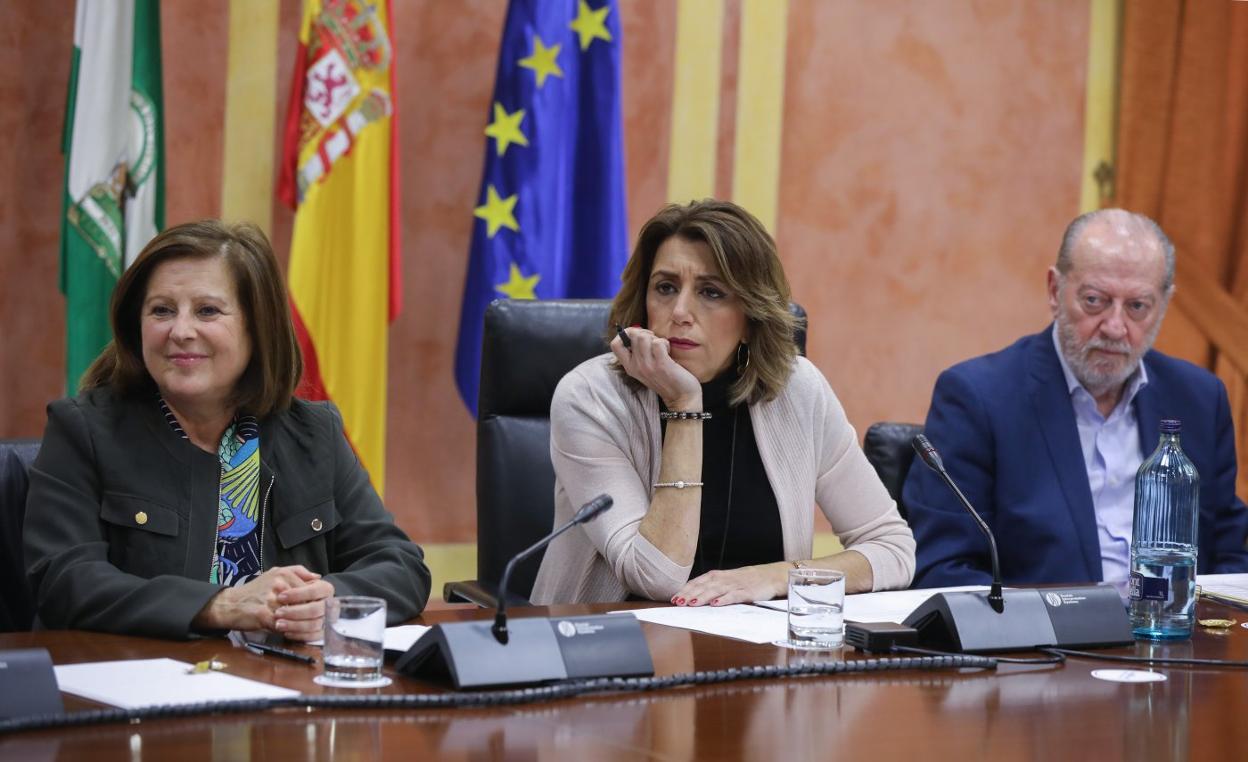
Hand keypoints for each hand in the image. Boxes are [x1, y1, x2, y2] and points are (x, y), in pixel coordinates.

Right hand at [193, 565, 333, 640]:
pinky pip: (284, 625)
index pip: (312, 587)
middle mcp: (278, 584)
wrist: (229, 604)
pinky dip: (290, 630)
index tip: (321, 608)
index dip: (319, 600)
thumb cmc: (254, 591)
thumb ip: (298, 572)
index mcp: (284, 574)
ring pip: (297, 614)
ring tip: (306, 627)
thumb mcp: (275, 573)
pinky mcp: (264, 614)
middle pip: (307, 601)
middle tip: (317, 620)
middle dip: (313, 613)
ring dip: (303, 623)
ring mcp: (271, 599)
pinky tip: (292, 632)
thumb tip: (318, 576)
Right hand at [611, 327, 701, 409]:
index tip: (638, 336)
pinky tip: (668, 352)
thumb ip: (639, 354)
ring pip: (643, 337)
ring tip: (662, 348)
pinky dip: (665, 343)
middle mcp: (635, 366)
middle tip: (654, 341)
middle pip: (632, 335)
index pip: (615, 344)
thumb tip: (638, 332)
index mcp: (629, 367)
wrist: (682, 398)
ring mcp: (647, 366)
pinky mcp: (661, 365)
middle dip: (646, 333)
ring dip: (655, 338)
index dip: (625, 334)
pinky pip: (658, 343)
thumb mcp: (646, 369)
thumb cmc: (666, 380)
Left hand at [670, 563, 787, 606]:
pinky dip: (724, 599)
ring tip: (691, 604)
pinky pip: (734, 595)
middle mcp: (725, 579)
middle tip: (677, 602)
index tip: (674, 598)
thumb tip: (692, 597)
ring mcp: (736, 584)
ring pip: (716, 590)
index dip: (686, 590)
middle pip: (704, 586)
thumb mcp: (728, 581)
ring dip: (702, 597)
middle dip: (689, 594)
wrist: (772, 575)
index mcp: (718, 576)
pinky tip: (715, 604)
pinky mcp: (748, 592)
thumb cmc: (747, 580)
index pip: (698, 582)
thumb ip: (713, 588)